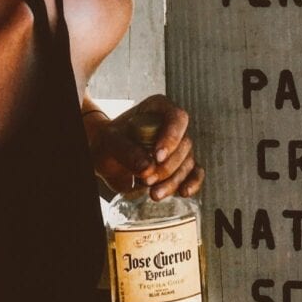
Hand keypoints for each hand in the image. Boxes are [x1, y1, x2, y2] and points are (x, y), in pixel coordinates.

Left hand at [87, 94, 204, 199]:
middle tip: (147, 179)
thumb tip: (147, 168)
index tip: (158, 157)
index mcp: (159, 108)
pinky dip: (192, 184)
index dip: (172, 137)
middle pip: (184, 144)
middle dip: (167, 167)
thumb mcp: (111, 140)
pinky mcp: (181, 165)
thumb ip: (126, 150)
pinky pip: (194, 174)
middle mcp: (173, 125)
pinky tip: (183, 193)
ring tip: (154, 193)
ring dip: (173, 181)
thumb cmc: (110, 140)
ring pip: (188, 163)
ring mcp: (179, 146)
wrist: (107, 156)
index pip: (177, 118)